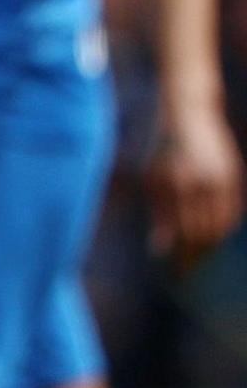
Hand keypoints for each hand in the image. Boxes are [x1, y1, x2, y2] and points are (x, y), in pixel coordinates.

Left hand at [147, 103, 243, 271]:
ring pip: (221, 227)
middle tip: (187, 270)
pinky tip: (212, 237)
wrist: (189, 112)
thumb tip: (160, 250)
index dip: (182, 258)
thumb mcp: (152, 178)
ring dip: (211, 245)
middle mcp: (201, 184)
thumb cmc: (162, 147)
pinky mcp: (234, 177)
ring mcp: (221, 180)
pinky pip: (233, 213)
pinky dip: (224, 228)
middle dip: (196, 256)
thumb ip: (160, 214)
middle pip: (204, 235)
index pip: (183, 235)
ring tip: (197, 256)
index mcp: (176, 185)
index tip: (178, 274)